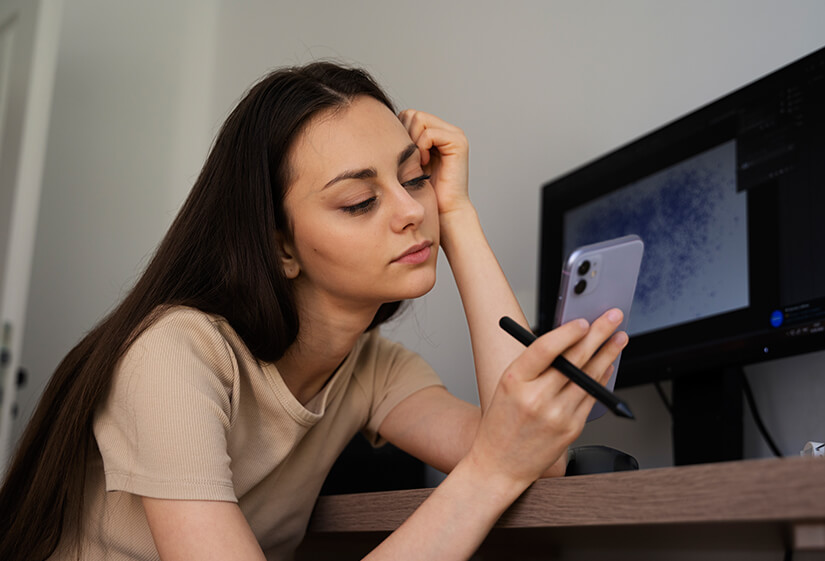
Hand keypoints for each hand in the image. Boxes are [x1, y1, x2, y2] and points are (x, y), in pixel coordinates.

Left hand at [398, 109, 470, 216]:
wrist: (443, 210)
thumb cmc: (424, 191)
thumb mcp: (408, 161)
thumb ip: (403, 142)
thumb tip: (381, 125)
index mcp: (436, 131)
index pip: (407, 116)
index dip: (400, 133)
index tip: (403, 157)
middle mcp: (447, 129)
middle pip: (412, 114)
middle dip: (405, 135)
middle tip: (411, 159)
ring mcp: (455, 134)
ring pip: (419, 118)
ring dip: (413, 141)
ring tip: (418, 161)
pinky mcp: (458, 142)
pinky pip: (428, 133)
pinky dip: (422, 147)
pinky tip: (424, 162)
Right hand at [465, 309, 627, 489]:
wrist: (499, 465)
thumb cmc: (501, 424)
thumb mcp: (507, 388)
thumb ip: (533, 366)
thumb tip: (566, 340)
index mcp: (514, 382)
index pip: (545, 349)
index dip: (567, 332)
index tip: (583, 321)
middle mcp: (536, 398)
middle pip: (574, 359)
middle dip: (598, 334)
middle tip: (612, 318)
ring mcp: (556, 416)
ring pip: (590, 377)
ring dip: (608, 354)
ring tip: (619, 338)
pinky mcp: (571, 429)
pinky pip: (592, 398)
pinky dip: (602, 378)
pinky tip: (608, 366)